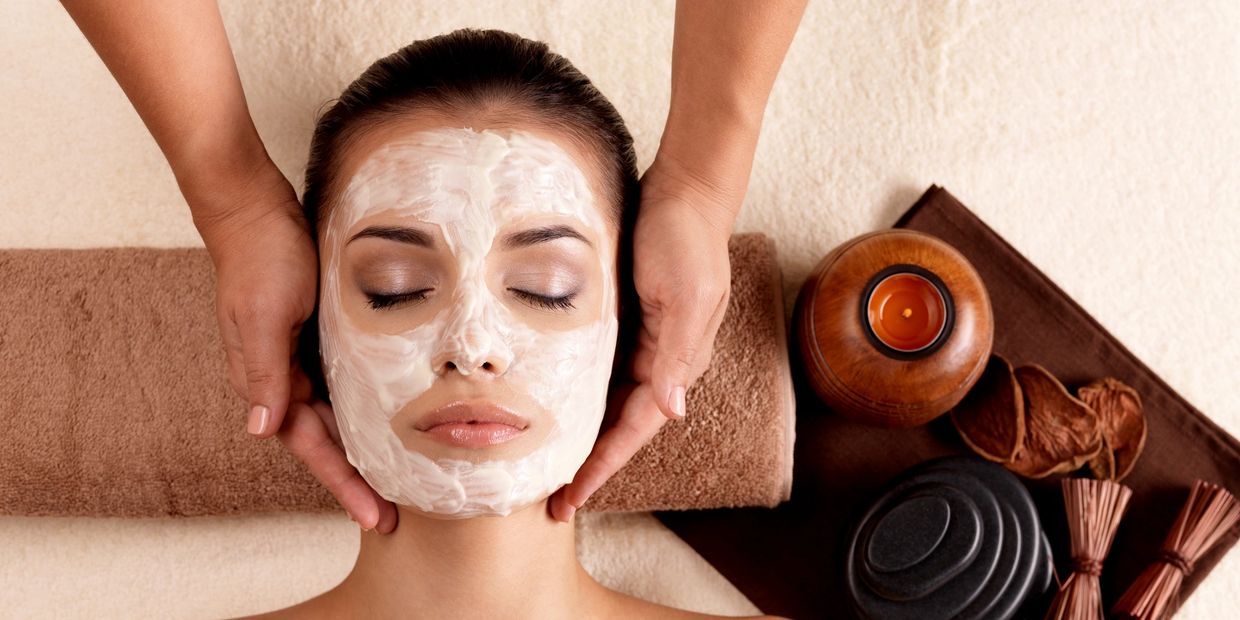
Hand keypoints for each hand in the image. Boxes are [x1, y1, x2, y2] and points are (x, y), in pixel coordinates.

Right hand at [191, 162, 396, 532]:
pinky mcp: (318, 337)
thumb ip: (264, 371)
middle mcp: (283, 377)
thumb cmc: (260, 257)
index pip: (310, 445)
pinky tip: (390, 419)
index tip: (373, 515)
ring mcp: (299, 358)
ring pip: (337, 417)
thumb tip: (261, 430)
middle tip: (392, 516)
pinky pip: (343, 385)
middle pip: (326, 441)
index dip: (342, 481)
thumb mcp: (264, 313)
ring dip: (363, 449)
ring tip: (398, 480)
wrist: (254, 207)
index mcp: (267, 379)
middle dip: (356, 479)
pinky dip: (364, 409)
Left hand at [549, 154, 735, 521]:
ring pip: (604, 400)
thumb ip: (675, 353)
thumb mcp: (685, 295)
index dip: (603, 465)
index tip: (572, 498)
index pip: (635, 428)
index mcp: (677, 360)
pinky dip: (572, 390)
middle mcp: (659, 359)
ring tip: (541, 463)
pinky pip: (595, 367)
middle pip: (617, 424)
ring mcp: (641, 340)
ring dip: (577, 431)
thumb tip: (672, 411)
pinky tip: (544, 402)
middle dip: (587, 462)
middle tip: (549, 499)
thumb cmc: (686, 238)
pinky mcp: (622, 318)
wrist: (684, 188)